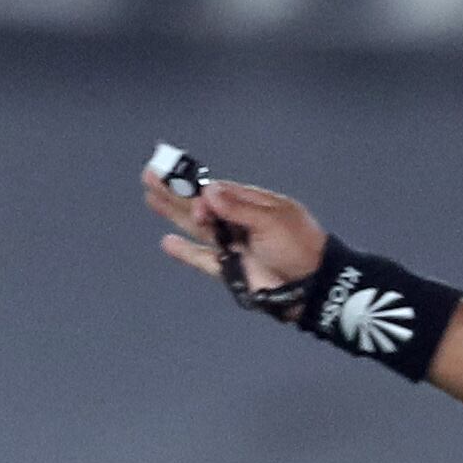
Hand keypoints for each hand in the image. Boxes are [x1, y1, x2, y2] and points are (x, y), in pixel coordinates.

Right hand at [140, 165, 329, 301]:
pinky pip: (202, 258)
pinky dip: (186, 251)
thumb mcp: (273, 220)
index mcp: (253, 204)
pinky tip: (168, 241)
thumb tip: (209, 192)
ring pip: (197, 227)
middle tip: (150, 175)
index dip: (197, 186)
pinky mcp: (229, 271)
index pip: (219, 190)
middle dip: (176, 191)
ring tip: (150, 197)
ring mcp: (232, 246)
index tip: (180, 181)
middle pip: (201, 204)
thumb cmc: (300, 245)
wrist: (312, 287)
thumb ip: (238, 208)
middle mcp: (238, 223)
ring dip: (174, 213)